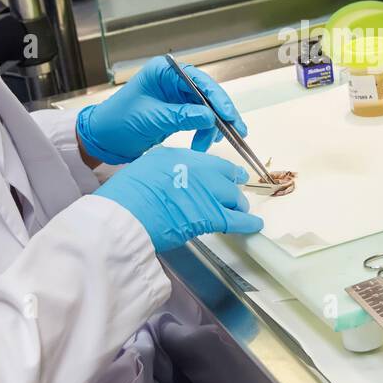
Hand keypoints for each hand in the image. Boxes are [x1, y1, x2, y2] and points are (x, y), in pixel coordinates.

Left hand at [76, 56, 247, 164]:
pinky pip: (199, 120)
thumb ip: (181, 116)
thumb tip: (210, 117)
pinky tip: (202, 145)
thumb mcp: (152, 119)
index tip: (228, 114)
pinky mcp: (178, 112)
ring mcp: (176, 96)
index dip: (216, 97)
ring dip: (211, 128)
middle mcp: (173, 81)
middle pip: (207, 94)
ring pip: (206, 109)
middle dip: (222, 114)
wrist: (103, 139)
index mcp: (164, 72)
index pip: (198, 80)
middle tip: (238, 131)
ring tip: (208, 145)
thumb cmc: (119, 122)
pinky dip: (203, 133)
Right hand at [96, 147, 262, 251]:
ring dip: (238, 205)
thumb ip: (167, 166)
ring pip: (235, 198)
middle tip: (235, 194)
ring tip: (239, 211)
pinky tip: (255, 226)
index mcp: (183, 156)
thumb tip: (175, 173)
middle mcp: (201, 170)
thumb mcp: (147, 166)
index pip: (212, 162)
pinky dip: (250, 224)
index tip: (227, 175)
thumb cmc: (128, 193)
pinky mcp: (212, 217)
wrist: (127, 214)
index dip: (221, 172)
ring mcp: (209, 193)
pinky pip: (239, 220)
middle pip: (228, 178)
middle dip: (232, 187)